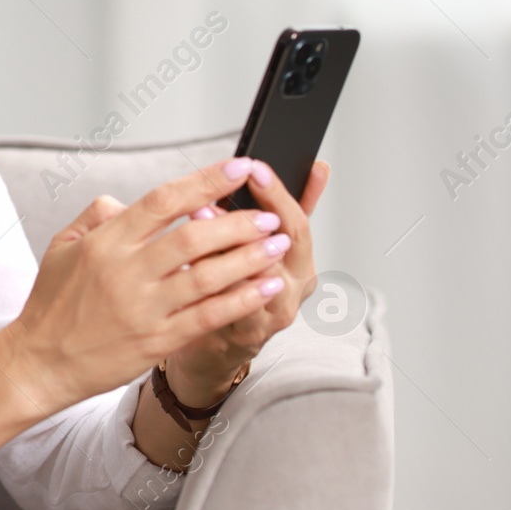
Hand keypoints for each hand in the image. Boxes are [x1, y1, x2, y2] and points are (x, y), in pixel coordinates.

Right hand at [6, 156, 294, 415]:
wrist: (40, 362)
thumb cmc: (51, 305)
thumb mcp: (62, 247)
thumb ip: (98, 216)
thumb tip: (130, 201)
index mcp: (105, 242)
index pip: (163, 200)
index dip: (205, 181)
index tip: (238, 167)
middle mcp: (126, 271)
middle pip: (194, 236)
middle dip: (240, 221)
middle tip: (268, 214)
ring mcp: (143, 308)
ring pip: (208, 275)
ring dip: (249, 257)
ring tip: (278, 243)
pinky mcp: (156, 341)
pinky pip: (208, 316)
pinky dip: (242, 299)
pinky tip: (265, 286)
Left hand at [163, 159, 330, 405]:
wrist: (221, 342)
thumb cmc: (239, 286)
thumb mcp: (264, 242)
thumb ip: (283, 206)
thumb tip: (317, 166)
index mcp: (299, 256)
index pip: (297, 218)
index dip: (277, 192)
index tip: (253, 166)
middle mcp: (295, 284)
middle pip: (288, 243)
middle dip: (256, 213)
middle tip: (223, 190)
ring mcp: (276, 311)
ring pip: (262, 275)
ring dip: (231, 246)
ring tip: (201, 218)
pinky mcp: (250, 333)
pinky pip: (235, 306)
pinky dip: (216, 282)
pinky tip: (193, 263)